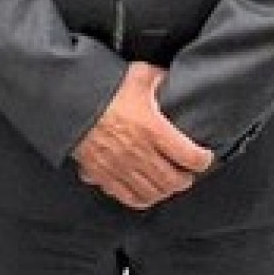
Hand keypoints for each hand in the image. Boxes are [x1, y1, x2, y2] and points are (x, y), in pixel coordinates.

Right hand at [72, 63, 213, 210]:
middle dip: (185, 179)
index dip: (203, 160)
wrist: (68, 102)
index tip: (204, 157)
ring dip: (165, 191)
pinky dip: (141, 198)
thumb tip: (171, 80)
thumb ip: (158, 78)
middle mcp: (140, 153)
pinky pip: (129, 198)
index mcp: (152, 129)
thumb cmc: (102, 89)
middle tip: (186, 172)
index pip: (190, 156)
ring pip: (154, 193)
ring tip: (168, 183)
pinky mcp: (104, 175)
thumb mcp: (137, 75)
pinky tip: (145, 191)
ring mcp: (121, 168)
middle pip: (174, 181)